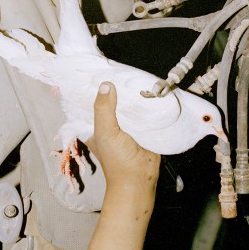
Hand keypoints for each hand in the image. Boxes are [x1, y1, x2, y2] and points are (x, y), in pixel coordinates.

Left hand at [82, 83, 159, 249]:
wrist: (140, 181)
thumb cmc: (117, 160)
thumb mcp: (105, 132)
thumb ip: (103, 109)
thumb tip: (106, 84)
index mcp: (96, 124)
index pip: (94, 101)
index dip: (98, 87)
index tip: (103, 68)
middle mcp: (111, 123)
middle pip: (114, 100)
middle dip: (120, 88)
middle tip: (126, 68)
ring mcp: (128, 125)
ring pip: (131, 105)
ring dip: (135, 95)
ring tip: (141, 76)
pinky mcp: (144, 128)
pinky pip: (145, 113)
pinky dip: (148, 104)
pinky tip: (154, 91)